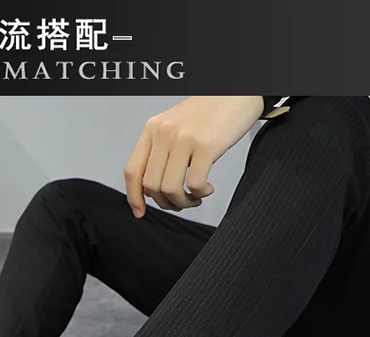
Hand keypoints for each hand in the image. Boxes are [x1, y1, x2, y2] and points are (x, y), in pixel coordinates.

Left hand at [124, 96, 263, 215]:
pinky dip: (201, 194)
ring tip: (195, 197)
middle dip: (165, 203)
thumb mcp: (174, 126)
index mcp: (152, 130)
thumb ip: (159, 152)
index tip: (140, 212)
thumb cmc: (207, 112)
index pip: (132, 171)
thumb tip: (150, 189)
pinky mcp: (206, 145)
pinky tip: (208, 188)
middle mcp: (164, 133)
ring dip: (183, 202)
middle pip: (151, 185)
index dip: (133, 197)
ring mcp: (184, 139)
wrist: (237, 91)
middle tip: (180, 203)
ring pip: (170, 189)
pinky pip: (195, 184)